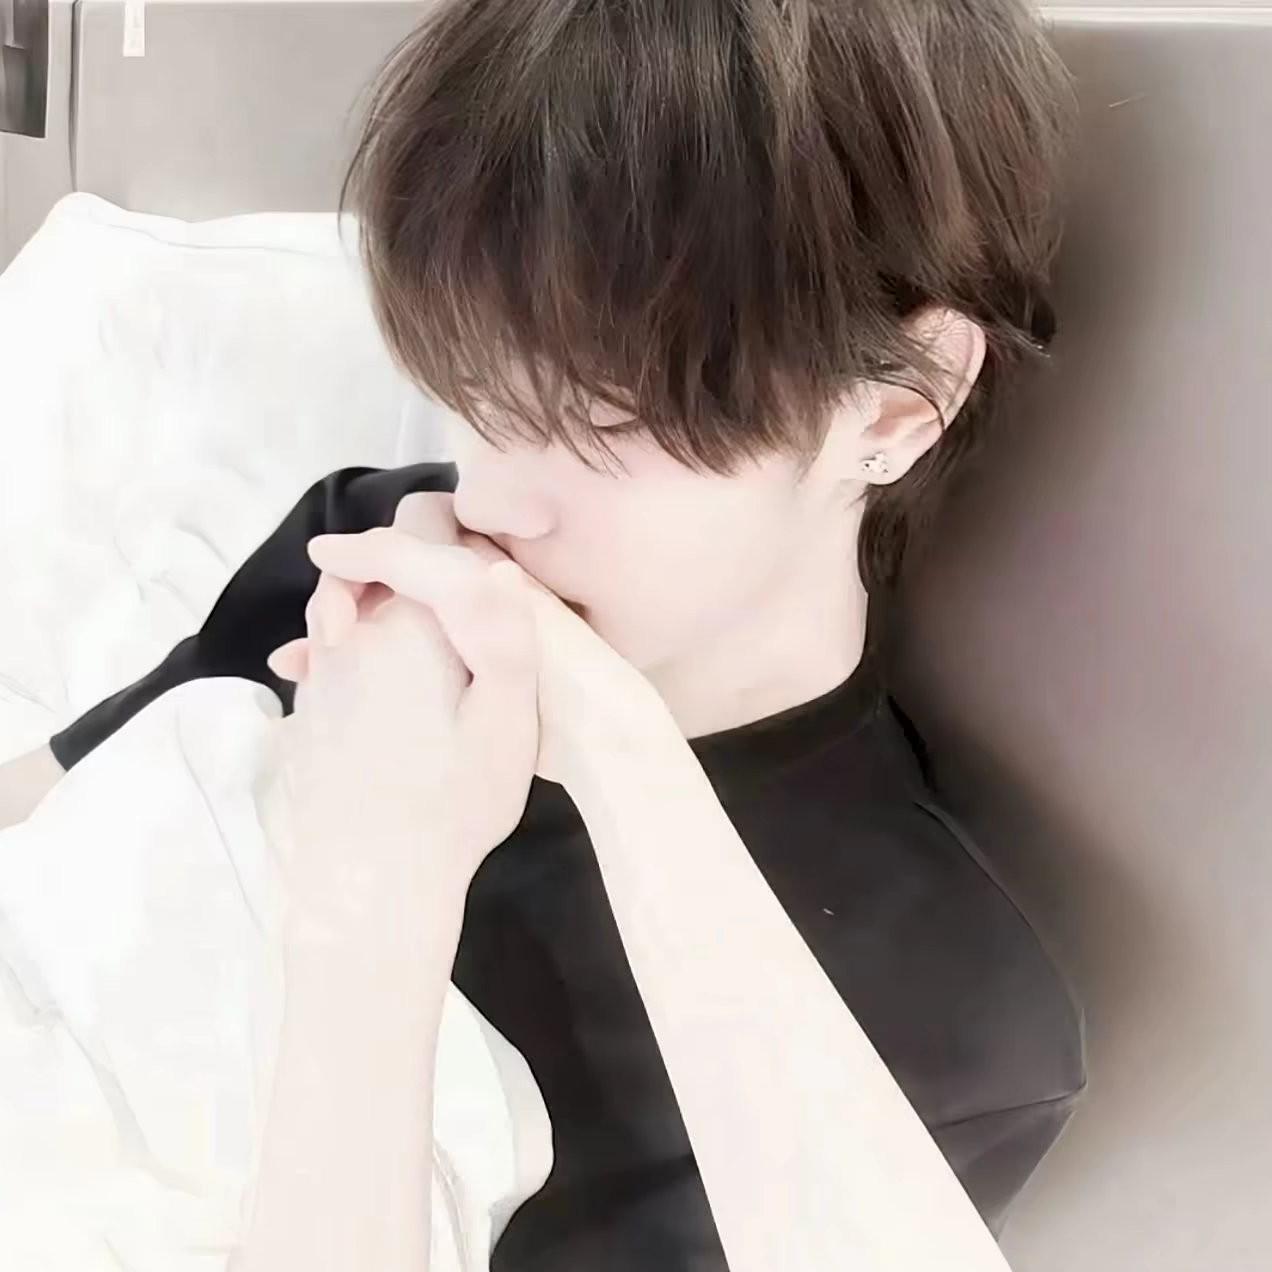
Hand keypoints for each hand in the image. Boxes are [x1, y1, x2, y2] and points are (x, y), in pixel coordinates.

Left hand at [273, 517, 538, 952]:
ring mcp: (320, 670)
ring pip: (340, 604)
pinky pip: (323, 651)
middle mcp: (352, 630)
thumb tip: (500, 569)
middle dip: (410, 567)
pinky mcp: (305, 709)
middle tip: (458, 611)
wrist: (372, 878)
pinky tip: (376, 686)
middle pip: (373, 562)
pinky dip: (347, 648)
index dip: (448, 521)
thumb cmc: (455, 801)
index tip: (477, 548)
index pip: (418, 526)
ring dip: (371, 602)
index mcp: (410, 622)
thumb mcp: (509, 723)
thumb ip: (507, 638)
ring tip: (414, 640)